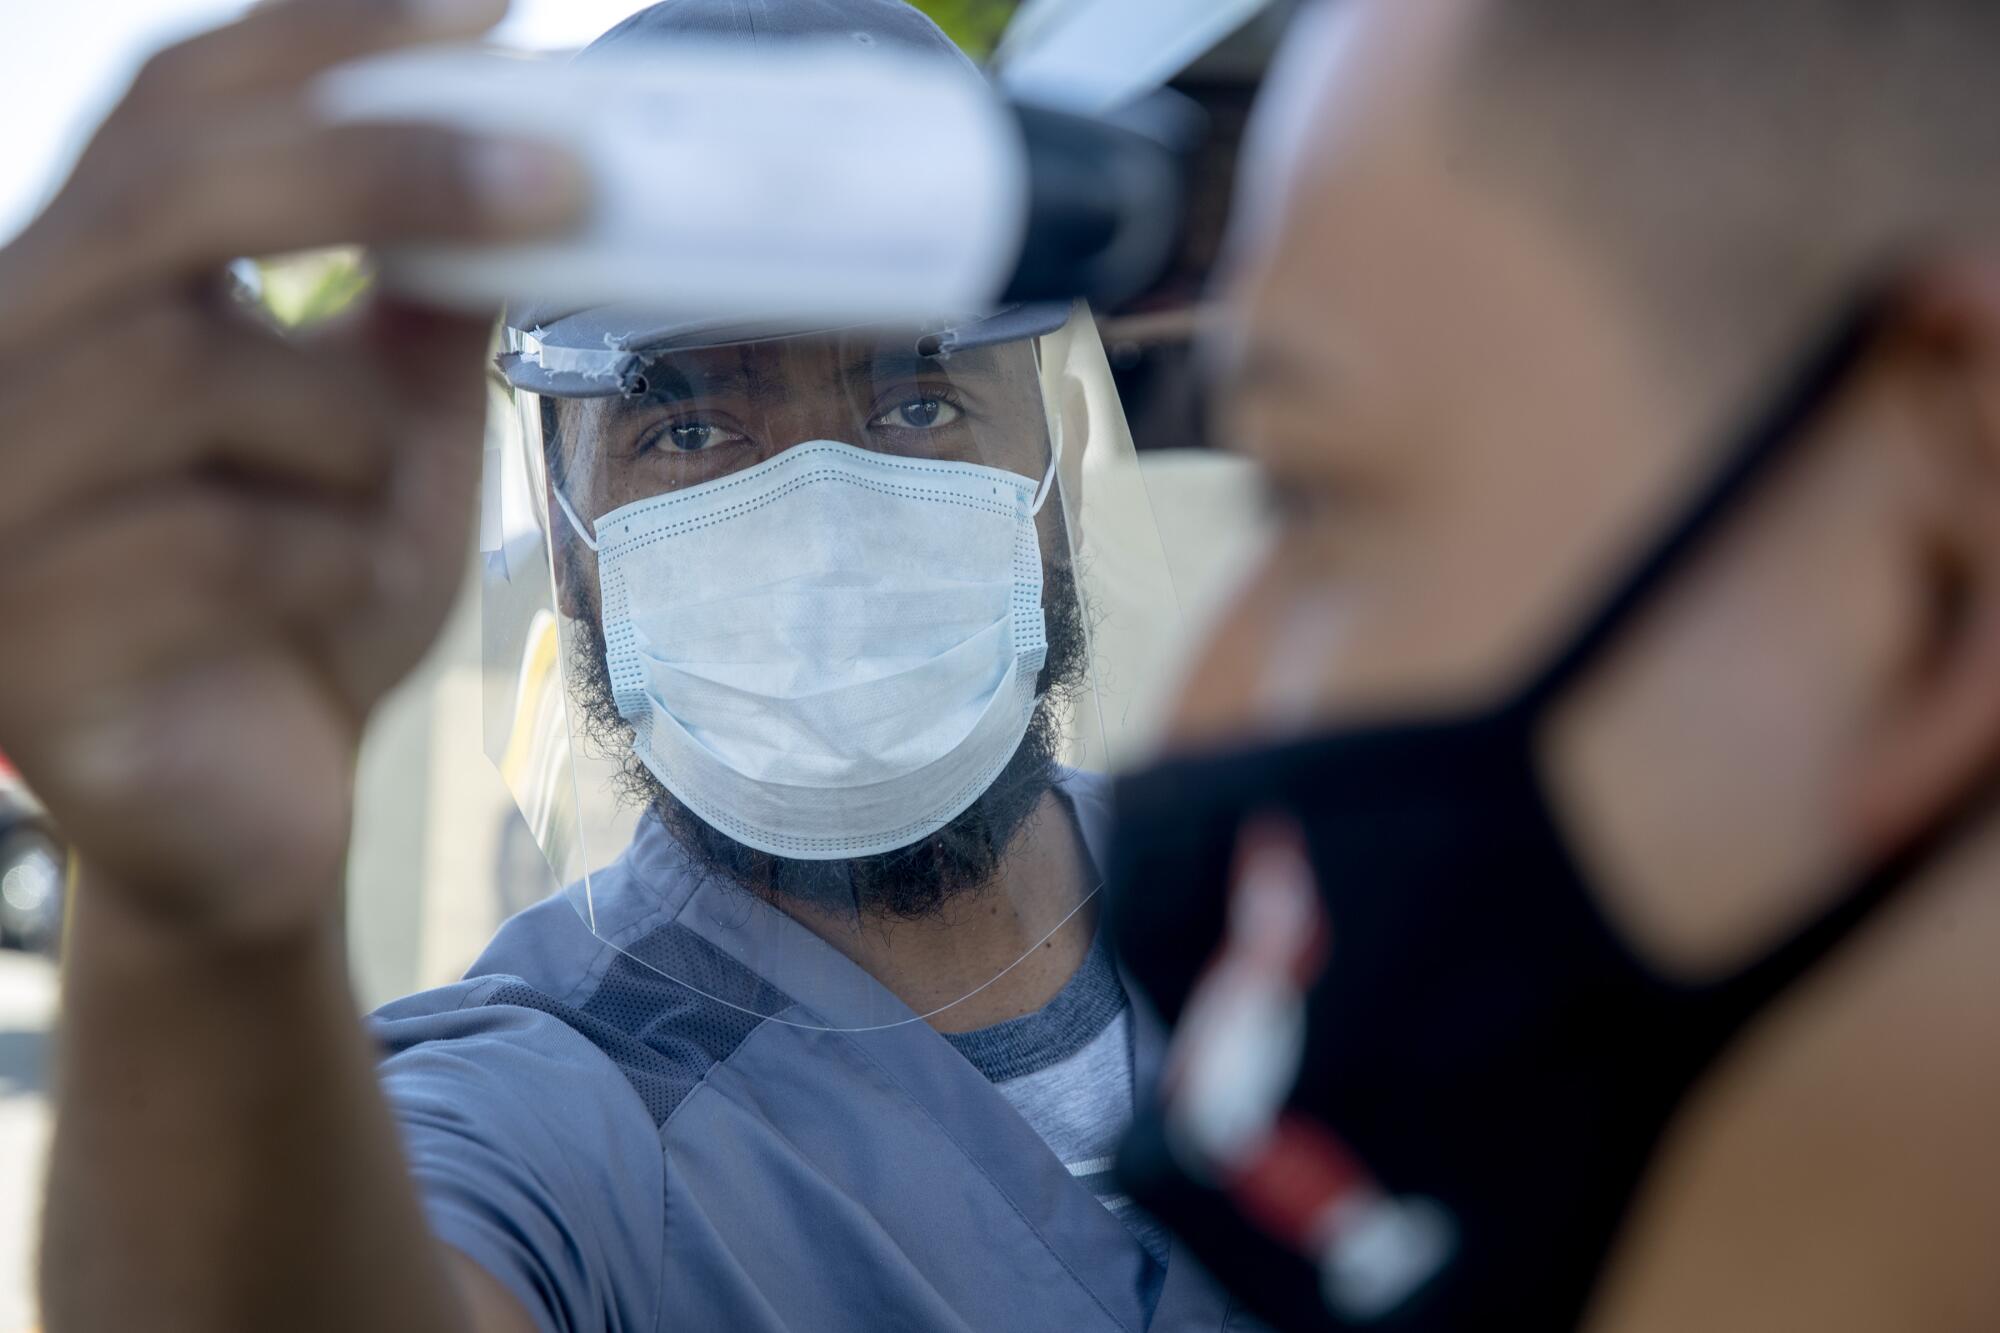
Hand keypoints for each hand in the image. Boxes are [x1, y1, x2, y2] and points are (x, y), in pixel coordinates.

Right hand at [0, 0, 581, 935]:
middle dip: (380, 168)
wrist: (255, 815)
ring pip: (191, 370)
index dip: (319, 40)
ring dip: (346, 434)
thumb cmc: (313, 608)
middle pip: (170, 195)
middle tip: (561, 173)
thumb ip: (414, 311)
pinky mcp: (19, 640)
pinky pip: (207, 545)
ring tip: (376, 504)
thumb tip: (515, 155)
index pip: (172, 108)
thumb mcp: (386, 437)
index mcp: (88, 289)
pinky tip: (340, 598)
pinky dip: (325, 561)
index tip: (485, 14)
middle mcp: (2, 362)